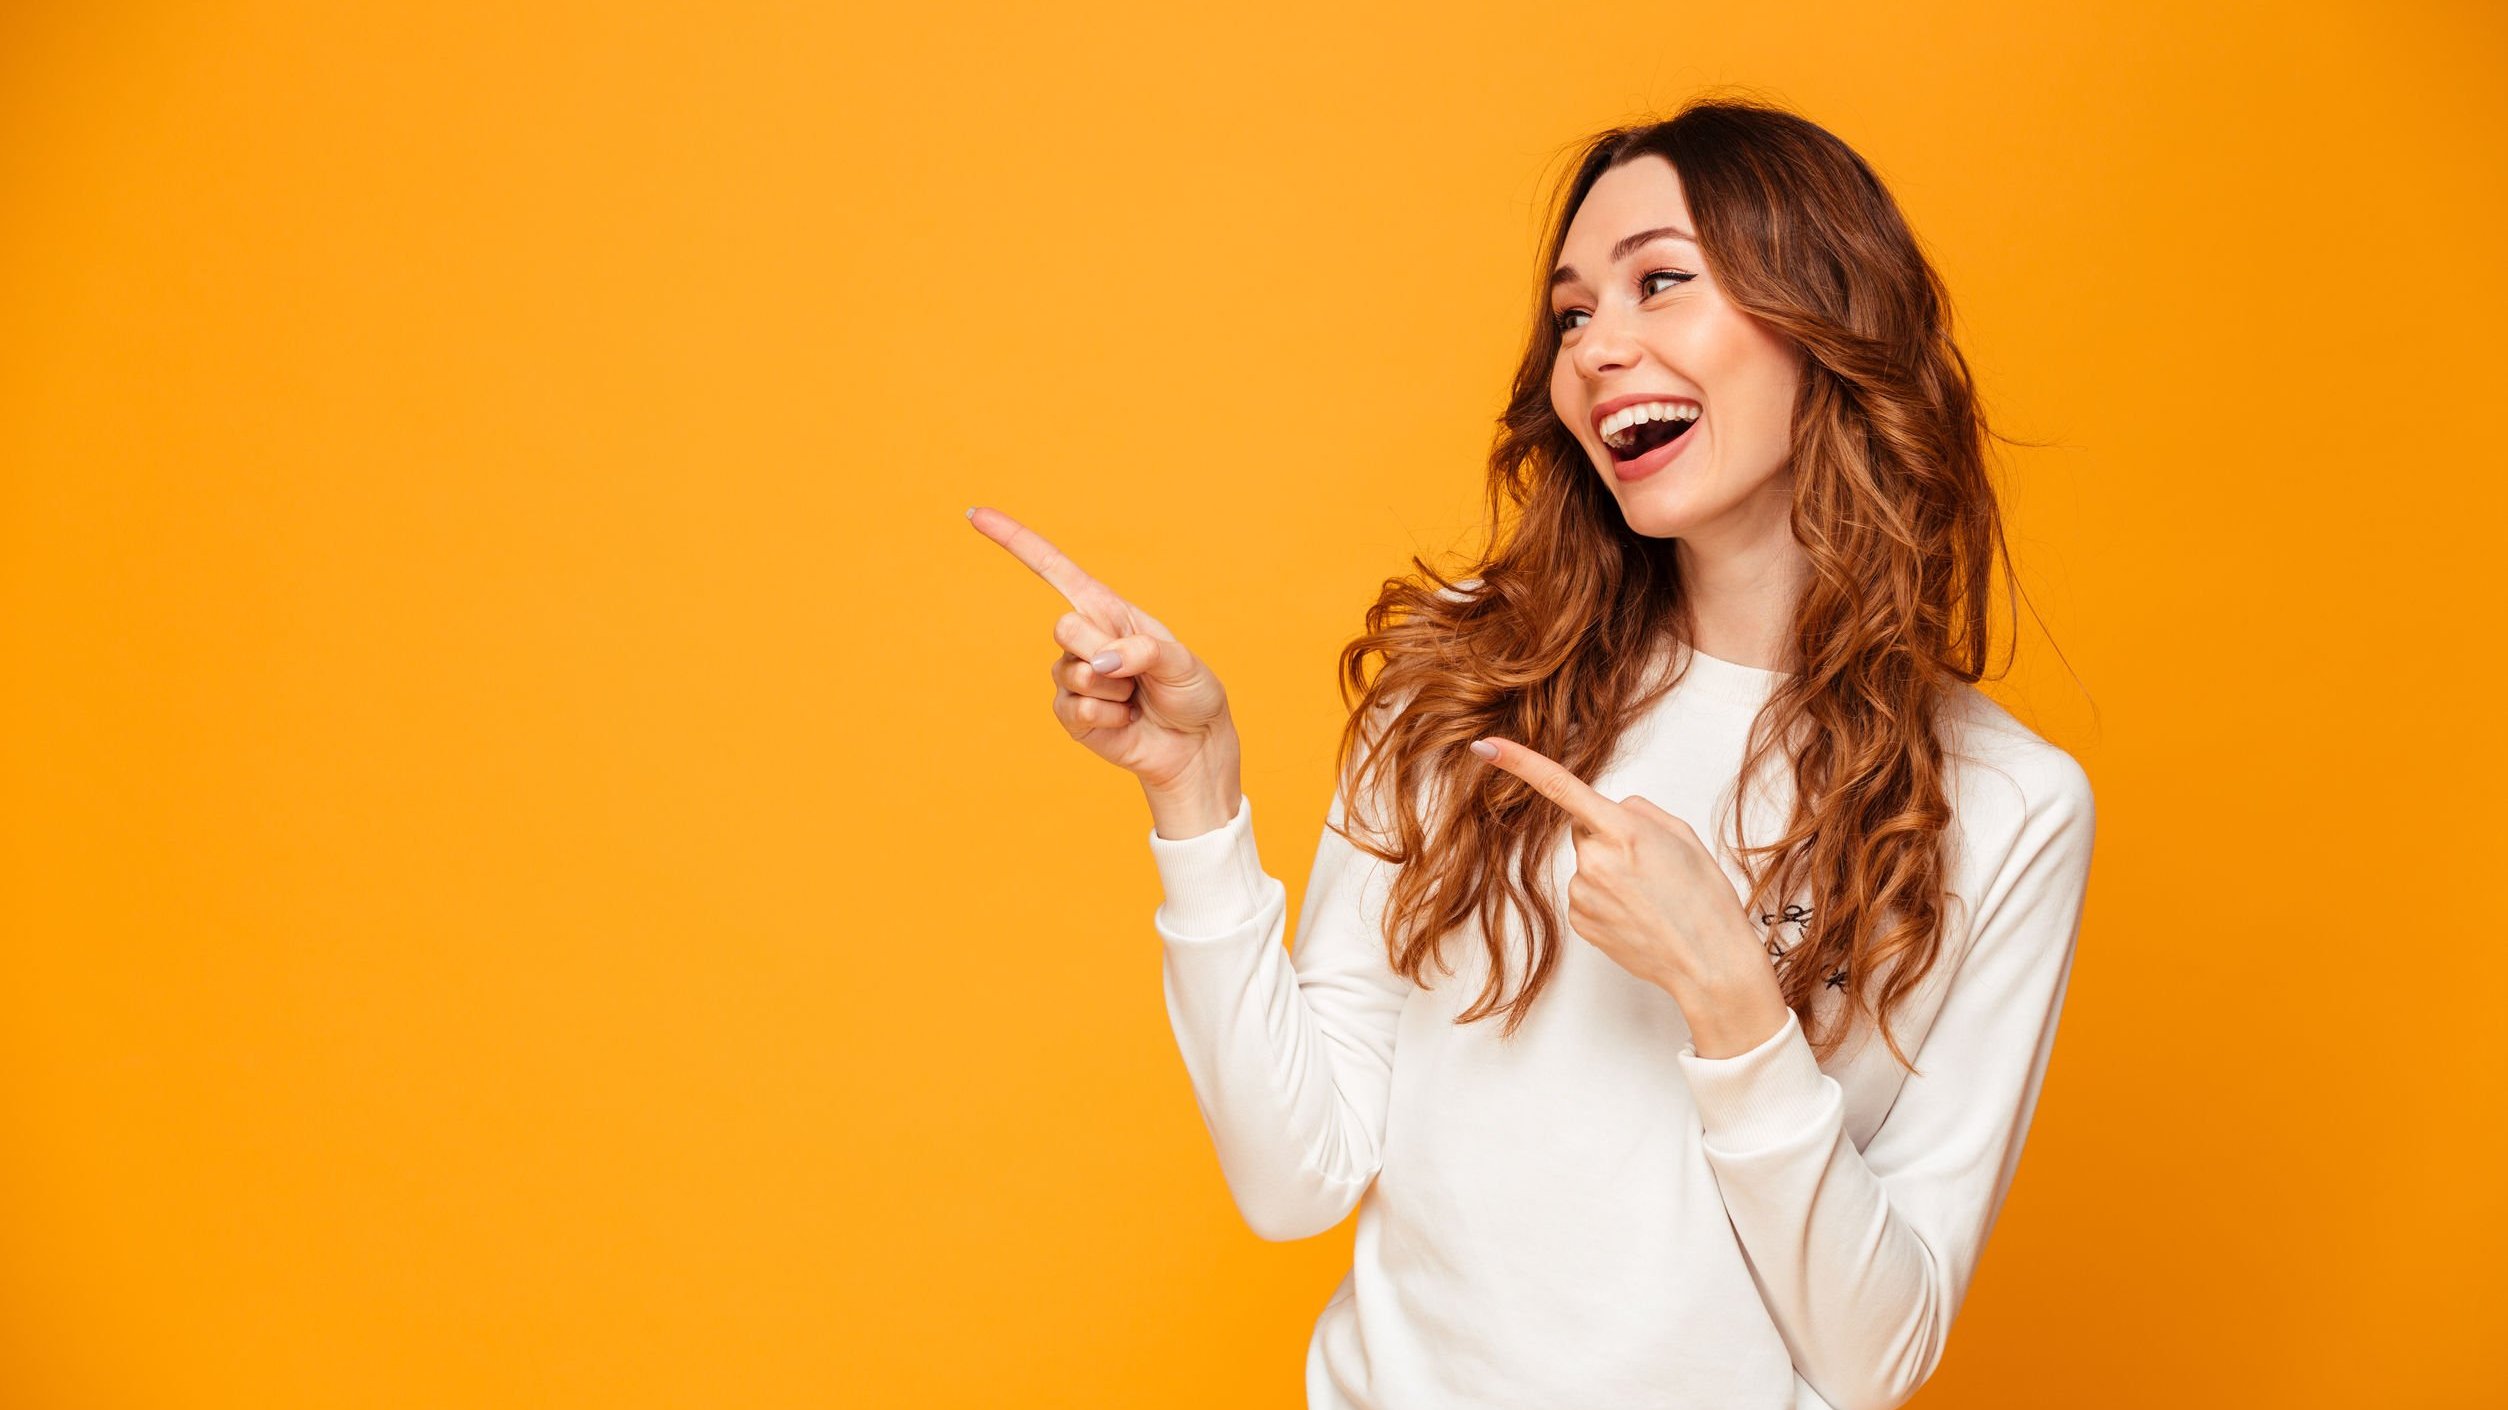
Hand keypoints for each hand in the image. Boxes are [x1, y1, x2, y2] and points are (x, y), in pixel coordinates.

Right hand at [966, 506, 1238, 803]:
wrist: (1193, 745)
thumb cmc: (1190, 693)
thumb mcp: (1180, 662)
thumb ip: (1143, 651)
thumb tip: (1099, 662)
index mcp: (1108, 610)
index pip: (1053, 569)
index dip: (1014, 540)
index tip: (975, 515)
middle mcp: (1085, 638)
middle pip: (1064, 628)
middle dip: (1103, 651)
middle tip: (1137, 673)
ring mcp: (1073, 677)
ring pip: (1074, 674)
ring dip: (1115, 691)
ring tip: (1136, 698)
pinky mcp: (1072, 714)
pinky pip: (1077, 709)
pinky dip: (1110, 717)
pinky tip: (1127, 721)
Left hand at [1468, 735, 1792, 1057]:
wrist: (1708, 962)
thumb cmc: (1704, 899)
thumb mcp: (1682, 836)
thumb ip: (1639, 812)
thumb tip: (1611, 809)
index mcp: (1624, 831)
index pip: (1561, 787)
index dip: (1520, 763)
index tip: (1487, 747)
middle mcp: (1595, 861)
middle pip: (1585, 831)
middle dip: (1610, 838)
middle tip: (1651, 867)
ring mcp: (1582, 893)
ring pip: (1587, 865)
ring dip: (1611, 873)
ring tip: (1649, 897)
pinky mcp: (1578, 921)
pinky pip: (1585, 894)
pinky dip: (1606, 899)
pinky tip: (1636, 914)